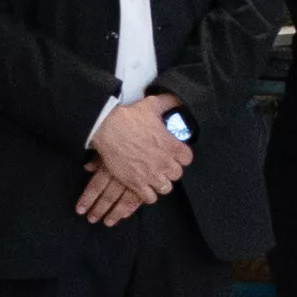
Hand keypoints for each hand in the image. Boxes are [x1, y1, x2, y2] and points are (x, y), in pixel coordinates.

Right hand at [76, 97, 189, 228]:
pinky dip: (148, 194)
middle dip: (170, 170)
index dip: (181, 157)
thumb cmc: (130, 117)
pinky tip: (144, 187)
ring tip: (154, 177)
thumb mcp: (152, 105)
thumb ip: (167, 103)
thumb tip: (176, 98)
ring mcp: (151, 175)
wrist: (108, 129)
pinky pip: (150, 198)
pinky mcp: (137, 184)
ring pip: (165, 188)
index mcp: (172, 146)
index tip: (174, 154)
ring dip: (160, 183)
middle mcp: (165, 163)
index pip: (187, 159)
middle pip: (177, 175)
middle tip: (162, 165)